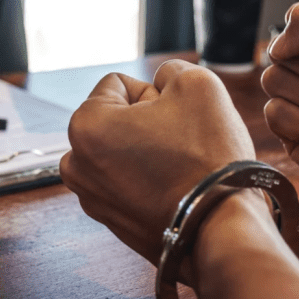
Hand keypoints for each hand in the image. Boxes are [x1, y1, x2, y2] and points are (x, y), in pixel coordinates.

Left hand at [60, 60, 255, 265]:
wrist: (222, 228)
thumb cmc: (208, 156)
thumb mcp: (198, 84)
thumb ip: (170, 71)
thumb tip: (161, 83)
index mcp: (84, 126)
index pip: (119, 84)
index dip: (155, 94)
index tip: (175, 119)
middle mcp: (76, 164)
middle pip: (117, 119)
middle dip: (147, 123)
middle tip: (180, 143)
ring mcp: (92, 198)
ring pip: (124, 151)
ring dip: (148, 151)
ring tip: (178, 168)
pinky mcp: (112, 223)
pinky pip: (131, 183)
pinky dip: (150, 181)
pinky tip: (176, 189)